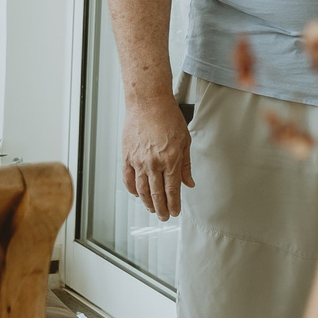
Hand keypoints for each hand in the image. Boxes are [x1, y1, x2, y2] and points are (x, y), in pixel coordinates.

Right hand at [122, 87, 192, 221]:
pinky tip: (137, 194)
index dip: (174, 204)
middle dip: (161, 208)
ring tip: (152, 209)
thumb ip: (186, 165)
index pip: (172, 190)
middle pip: (156, 194)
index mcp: (171, 159)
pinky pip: (128, 178)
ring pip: (142, 190)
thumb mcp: (185, 140)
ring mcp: (139, 160)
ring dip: (147, 202)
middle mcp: (154, 163)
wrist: (148, 102)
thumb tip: (189, 183)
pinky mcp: (127, 155)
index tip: (175, 212)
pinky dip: (132, 189)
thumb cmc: (168, 116)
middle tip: (164, 216)